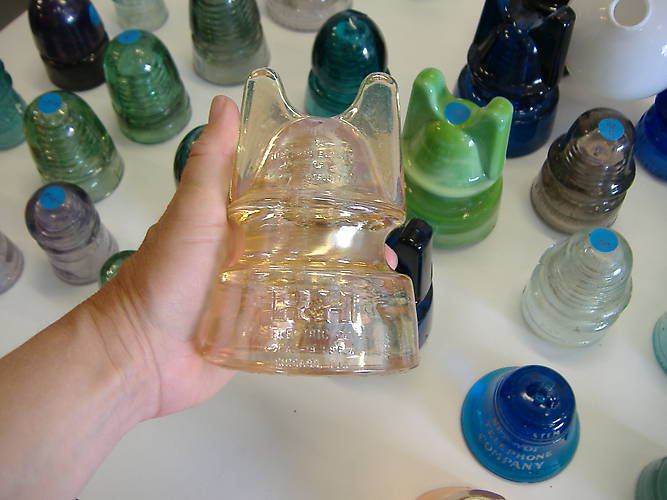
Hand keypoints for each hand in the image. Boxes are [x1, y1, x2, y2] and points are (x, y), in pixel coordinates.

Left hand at [87, 96, 399, 420]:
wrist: (141, 356)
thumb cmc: (167, 276)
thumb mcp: (192, 212)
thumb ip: (211, 164)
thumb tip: (227, 102)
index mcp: (237, 220)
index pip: (287, 195)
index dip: (323, 187)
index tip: (365, 183)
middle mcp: (251, 252)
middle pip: (306, 238)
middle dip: (345, 236)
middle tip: (387, 239)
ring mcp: (258, 292)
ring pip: (309, 277)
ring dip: (344, 274)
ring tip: (386, 272)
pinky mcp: (262, 329)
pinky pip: (299, 316)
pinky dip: (327, 311)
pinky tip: (363, 309)